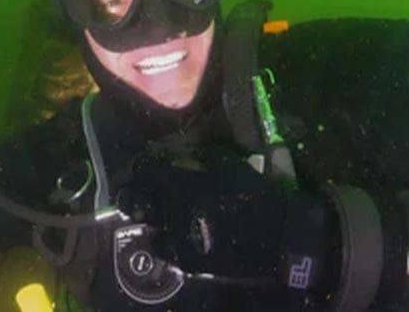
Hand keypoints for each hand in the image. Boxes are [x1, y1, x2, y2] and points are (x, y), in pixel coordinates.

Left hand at [128, 155, 286, 277]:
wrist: (275, 234)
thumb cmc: (253, 192)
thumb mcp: (225, 163)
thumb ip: (195, 156)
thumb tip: (172, 149)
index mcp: (178, 183)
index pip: (142, 170)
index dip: (141, 166)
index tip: (145, 165)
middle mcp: (169, 210)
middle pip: (133, 200)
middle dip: (134, 192)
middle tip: (142, 190)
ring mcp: (175, 237)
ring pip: (146, 226)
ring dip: (151, 218)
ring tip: (160, 214)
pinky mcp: (185, 259)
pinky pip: (163, 248)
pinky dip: (166, 240)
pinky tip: (175, 234)